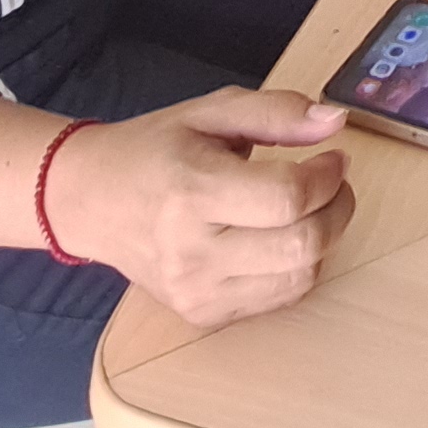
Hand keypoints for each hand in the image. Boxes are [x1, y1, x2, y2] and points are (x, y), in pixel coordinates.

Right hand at [48, 87, 355, 330]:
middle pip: (301, 245)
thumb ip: (276, 113)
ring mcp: (195, 292)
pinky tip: (279, 238)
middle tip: (334, 183)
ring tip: (309, 209)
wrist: (90, 201)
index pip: (287, 198)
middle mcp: (191, 251)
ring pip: (298, 279)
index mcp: (191, 190)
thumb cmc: (153, 150)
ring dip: (322, 240)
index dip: (328, 177)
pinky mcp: (201, 315)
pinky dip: (294, 267)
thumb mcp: (209, 112)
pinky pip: (277, 299)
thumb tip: (335, 122)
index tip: (334, 158)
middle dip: (337, 209)